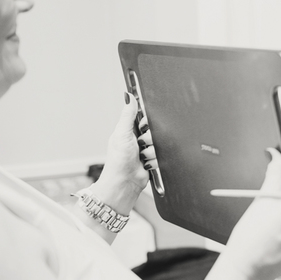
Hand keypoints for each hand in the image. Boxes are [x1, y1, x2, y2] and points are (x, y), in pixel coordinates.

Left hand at [91, 93, 150, 213]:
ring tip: (141, 157)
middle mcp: (139, 139)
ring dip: (151, 152)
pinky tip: (145, 164)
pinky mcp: (153, 160)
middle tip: (140, 144)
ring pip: (160, 144)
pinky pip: (162, 156)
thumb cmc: (118, 160)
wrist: (124, 183)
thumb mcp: (122, 134)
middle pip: (155, 131)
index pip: (145, 118)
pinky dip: (154, 161)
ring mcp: (147, 150)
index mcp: (130, 129)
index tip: (143, 127)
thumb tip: (128, 96)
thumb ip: (128, 115)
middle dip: (149, 139)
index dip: (146, 122)